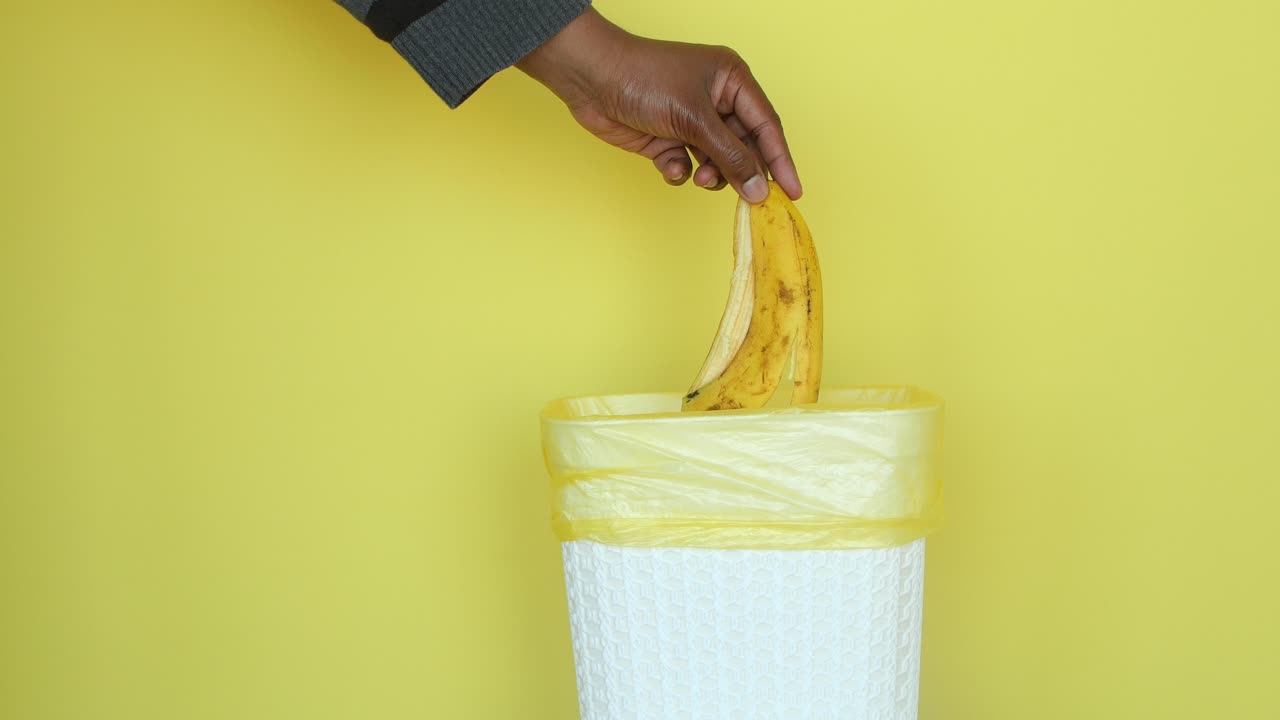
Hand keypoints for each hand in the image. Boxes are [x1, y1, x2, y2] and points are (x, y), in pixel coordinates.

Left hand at [517, 9, 801, 203]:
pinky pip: (687, 166)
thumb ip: (731, 156)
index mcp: (732, 81)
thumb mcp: (695, 119)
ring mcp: (690, 122)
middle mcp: (716, 101)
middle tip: (748, 200)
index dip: (782, 161)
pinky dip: (681, 172)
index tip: (794, 193)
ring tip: (700, 176)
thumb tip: (761, 188)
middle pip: (744, 147)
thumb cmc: (644, 80)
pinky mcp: (667, 139)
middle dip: (742, 172)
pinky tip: (669, 165)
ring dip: (712, 174)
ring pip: (716, 162)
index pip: (767, 127)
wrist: (589, 78)